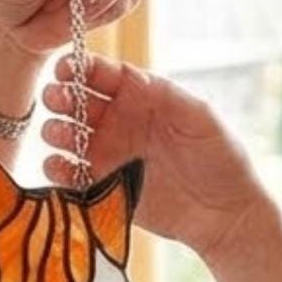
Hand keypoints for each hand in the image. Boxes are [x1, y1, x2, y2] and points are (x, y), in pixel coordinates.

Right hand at [41, 50, 266, 263]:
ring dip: (56, 131)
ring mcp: (108, 155)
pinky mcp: (102, 188)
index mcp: (140, 97)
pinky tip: (62, 167)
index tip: (66, 68)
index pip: (103, 75)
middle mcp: (118, 122)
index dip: (81, 67)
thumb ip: (167, 94)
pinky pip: (69, 176)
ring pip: (66, 136)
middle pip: (76, 102)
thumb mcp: (201, 117)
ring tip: (61, 135)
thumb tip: (131, 76)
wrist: (225, 214)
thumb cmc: (222, 158)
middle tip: (57, 100)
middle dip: (61, 97)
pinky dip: (57, 170)